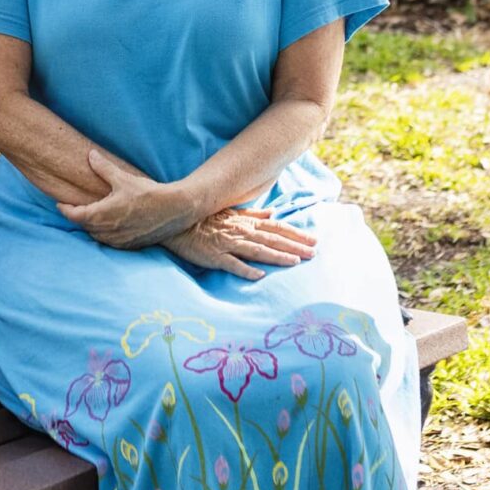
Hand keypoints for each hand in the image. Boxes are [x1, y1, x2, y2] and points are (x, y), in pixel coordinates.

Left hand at [58, 148, 203, 249]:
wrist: (175, 210)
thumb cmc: (148, 193)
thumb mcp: (123, 178)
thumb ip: (103, 168)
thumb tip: (90, 155)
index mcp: (102, 214)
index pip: (75, 215)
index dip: (65, 209)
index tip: (60, 203)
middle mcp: (108, 231)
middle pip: (85, 226)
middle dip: (79, 216)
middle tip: (75, 206)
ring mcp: (119, 240)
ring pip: (97, 235)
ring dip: (92, 226)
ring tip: (92, 215)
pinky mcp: (131, 245)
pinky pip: (111, 242)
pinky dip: (106, 234)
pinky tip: (110, 225)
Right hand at [160, 208, 318, 280]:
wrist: (176, 222)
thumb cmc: (203, 219)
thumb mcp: (230, 213)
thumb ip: (251, 215)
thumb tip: (272, 214)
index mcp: (245, 223)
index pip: (276, 228)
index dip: (295, 234)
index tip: (313, 240)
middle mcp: (240, 232)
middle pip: (272, 239)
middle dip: (294, 246)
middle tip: (313, 253)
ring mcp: (227, 244)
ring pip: (257, 251)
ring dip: (276, 256)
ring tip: (295, 262)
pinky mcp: (213, 256)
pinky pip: (231, 264)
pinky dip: (245, 270)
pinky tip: (259, 277)